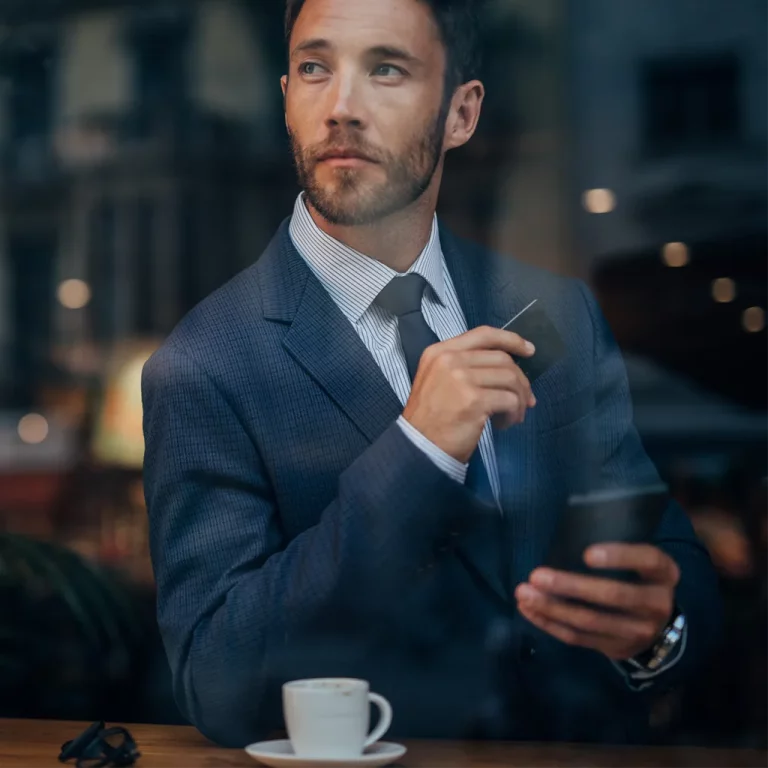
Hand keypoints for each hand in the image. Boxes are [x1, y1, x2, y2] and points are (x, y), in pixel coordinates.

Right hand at [402, 326, 536, 462]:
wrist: (419, 446)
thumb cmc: (431, 417)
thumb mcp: (437, 379)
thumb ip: (464, 365)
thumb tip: (507, 367)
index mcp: (440, 351)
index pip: (483, 334)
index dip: (511, 340)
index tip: (529, 350)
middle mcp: (450, 359)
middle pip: (502, 358)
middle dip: (520, 380)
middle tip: (525, 399)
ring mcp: (461, 378)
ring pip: (510, 378)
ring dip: (519, 399)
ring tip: (513, 414)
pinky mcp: (474, 400)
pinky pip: (510, 400)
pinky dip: (514, 413)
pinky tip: (504, 424)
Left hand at [515, 544, 679, 660]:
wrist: (654, 624)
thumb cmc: (636, 577)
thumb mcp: (637, 560)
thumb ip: (615, 550)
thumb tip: (565, 534)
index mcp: (664, 573)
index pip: (647, 560)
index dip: (618, 556)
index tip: (586, 553)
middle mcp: (656, 603)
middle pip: (612, 595)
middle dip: (570, 586)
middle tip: (536, 576)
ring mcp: (639, 631)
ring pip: (590, 621)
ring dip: (552, 608)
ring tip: (524, 594)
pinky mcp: (616, 648)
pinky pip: (579, 638)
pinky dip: (550, 624)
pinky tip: (529, 610)